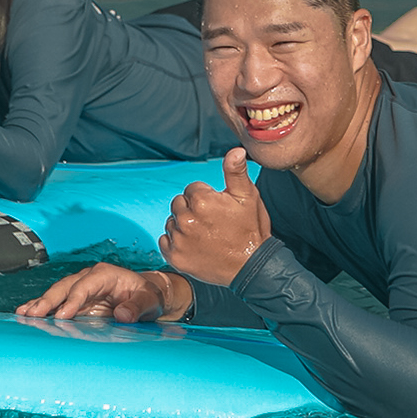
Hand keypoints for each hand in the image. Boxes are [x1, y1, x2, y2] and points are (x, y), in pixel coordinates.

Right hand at [16, 263, 193, 324]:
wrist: (147, 296)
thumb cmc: (148, 296)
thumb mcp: (149, 301)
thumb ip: (137, 307)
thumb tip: (123, 315)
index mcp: (104, 274)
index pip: (84, 286)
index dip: (72, 300)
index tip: (62, 316)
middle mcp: (88, 278)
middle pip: (65, 287)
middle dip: (48, 301)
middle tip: (33, 314)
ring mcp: (80, 289)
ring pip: (57, 294)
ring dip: (40, 304)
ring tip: (23, 314)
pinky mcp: (77, 301)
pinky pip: (57, 303)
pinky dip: (42, 308)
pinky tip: (26, 314)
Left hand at [158, 149, 271, 286]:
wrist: (251, 267)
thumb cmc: (250, 230)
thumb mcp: (247, 197)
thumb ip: (236, 171)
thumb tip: (235, 150)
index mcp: (201, 201)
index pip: (192, 189)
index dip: (206, 197)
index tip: (218, 209)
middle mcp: (186, 219)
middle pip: (179, 204)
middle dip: (192, 209)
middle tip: (211, 222)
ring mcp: (179, 240)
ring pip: (172, 222)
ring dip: (183, 225)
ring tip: (204, 235)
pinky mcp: (175, 257)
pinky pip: (165, 241)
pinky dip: (175, 242)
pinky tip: (193, 245)